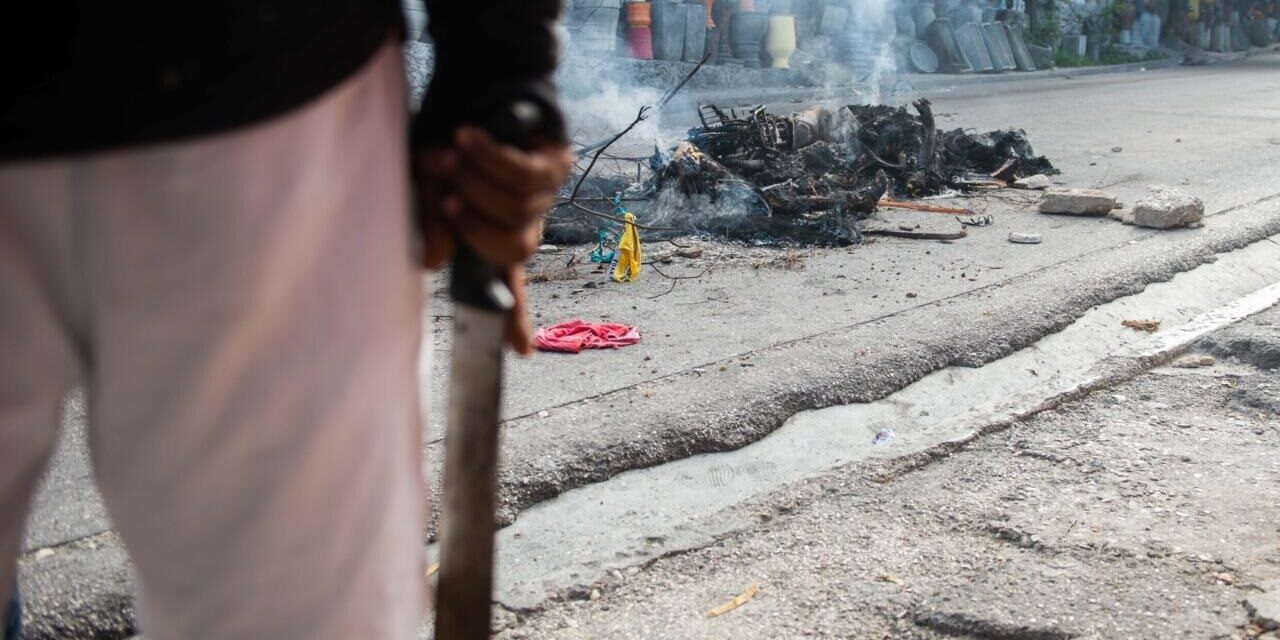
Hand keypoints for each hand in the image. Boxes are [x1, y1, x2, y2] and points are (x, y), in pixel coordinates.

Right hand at [415, 126, 571, 354]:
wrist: (471, 92)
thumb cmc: (444, 148)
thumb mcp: (423, 187)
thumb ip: (429, 225)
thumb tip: (434, 265)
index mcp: (495, 237)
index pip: (509, 285)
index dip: (515, 319)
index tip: (521, 351)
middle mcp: (526, 222)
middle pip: (516, 248)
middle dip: (476, 225)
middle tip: (446, 197)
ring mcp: (545, 195)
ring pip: (518, 208)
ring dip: (477, 182)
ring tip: (451, 155)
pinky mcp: (554, 162)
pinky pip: (523, 173)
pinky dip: (489, 157)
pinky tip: (466, 138)